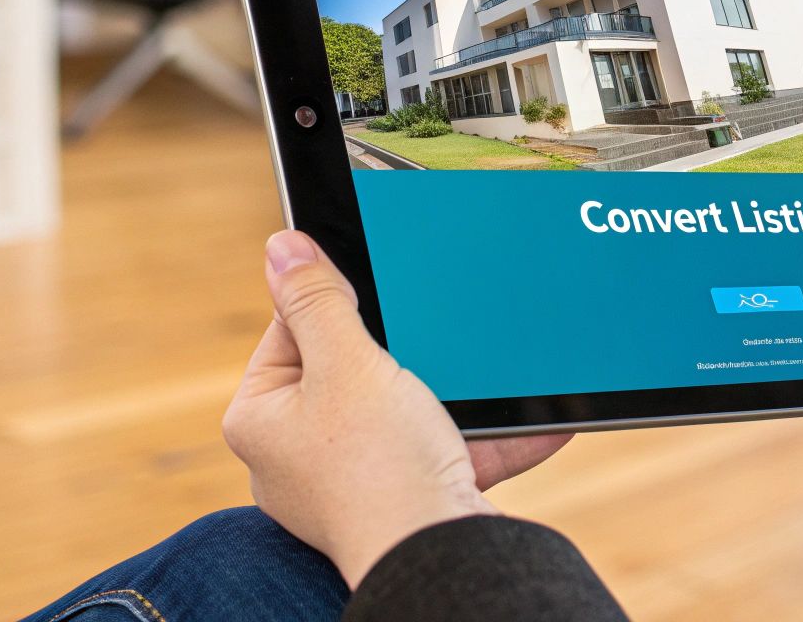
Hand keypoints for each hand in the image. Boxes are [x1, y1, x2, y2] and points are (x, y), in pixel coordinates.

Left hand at [222, 230, 570, 587]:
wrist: (438, 554)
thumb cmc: (378, 466)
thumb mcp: (347, 363)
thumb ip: (317, 300)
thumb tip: (282, 248)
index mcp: (263, 417)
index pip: (292, 328)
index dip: (339, 303)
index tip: (379, 289)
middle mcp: (298, 453)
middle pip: (355, 366)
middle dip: (410, 351)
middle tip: (435, 334)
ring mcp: (352, 479)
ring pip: (408, 408)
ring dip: (457, 394)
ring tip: (491, 374)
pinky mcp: (404, 497)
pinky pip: (447, 449)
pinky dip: (489, 436)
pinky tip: (539, 417)